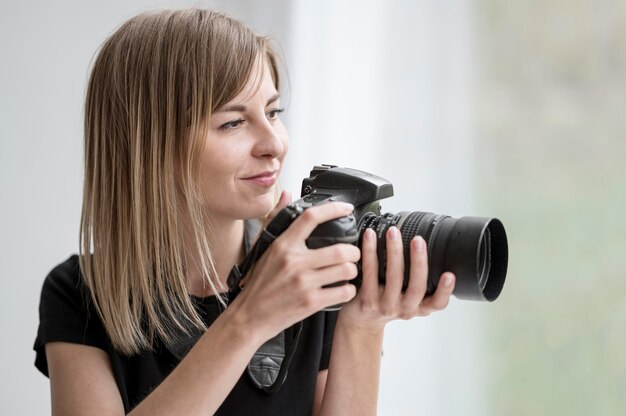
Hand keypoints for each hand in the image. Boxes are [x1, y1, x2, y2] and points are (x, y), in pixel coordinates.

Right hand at [226, 201, 359, 344]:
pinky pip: (343, 291)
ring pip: (346, 270)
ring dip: (353, 271)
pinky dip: (348, 290)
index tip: (346, 208)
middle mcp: (294, 261)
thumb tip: (287, 196)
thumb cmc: (259, 284)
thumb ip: (276, 220)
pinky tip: (343, 289)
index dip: (334, 209)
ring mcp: (303, 282)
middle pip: (340, 248)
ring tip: (348, 271)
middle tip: (353, 254)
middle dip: (354, 252)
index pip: (312, 217)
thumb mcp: (264, 248)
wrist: (249, 316)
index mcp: (283, 245)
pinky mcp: (310, 302)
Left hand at [339, 226, 455, 331]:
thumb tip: (427, 247)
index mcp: (419, 307)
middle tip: (418, 240)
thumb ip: (418, 282)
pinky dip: (370, 253)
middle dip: (419, 261)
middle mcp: (404, 309)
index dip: (445, 291)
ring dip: (394, 252)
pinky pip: (370, 274)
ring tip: (393, 232)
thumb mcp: (408, 299)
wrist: (361, 322)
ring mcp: (385, 306)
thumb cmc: (388, 303)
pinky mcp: (367, 301)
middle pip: (416, 287)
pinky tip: (369, 238)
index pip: (437, 303)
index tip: (449, 274)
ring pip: (393, 278)